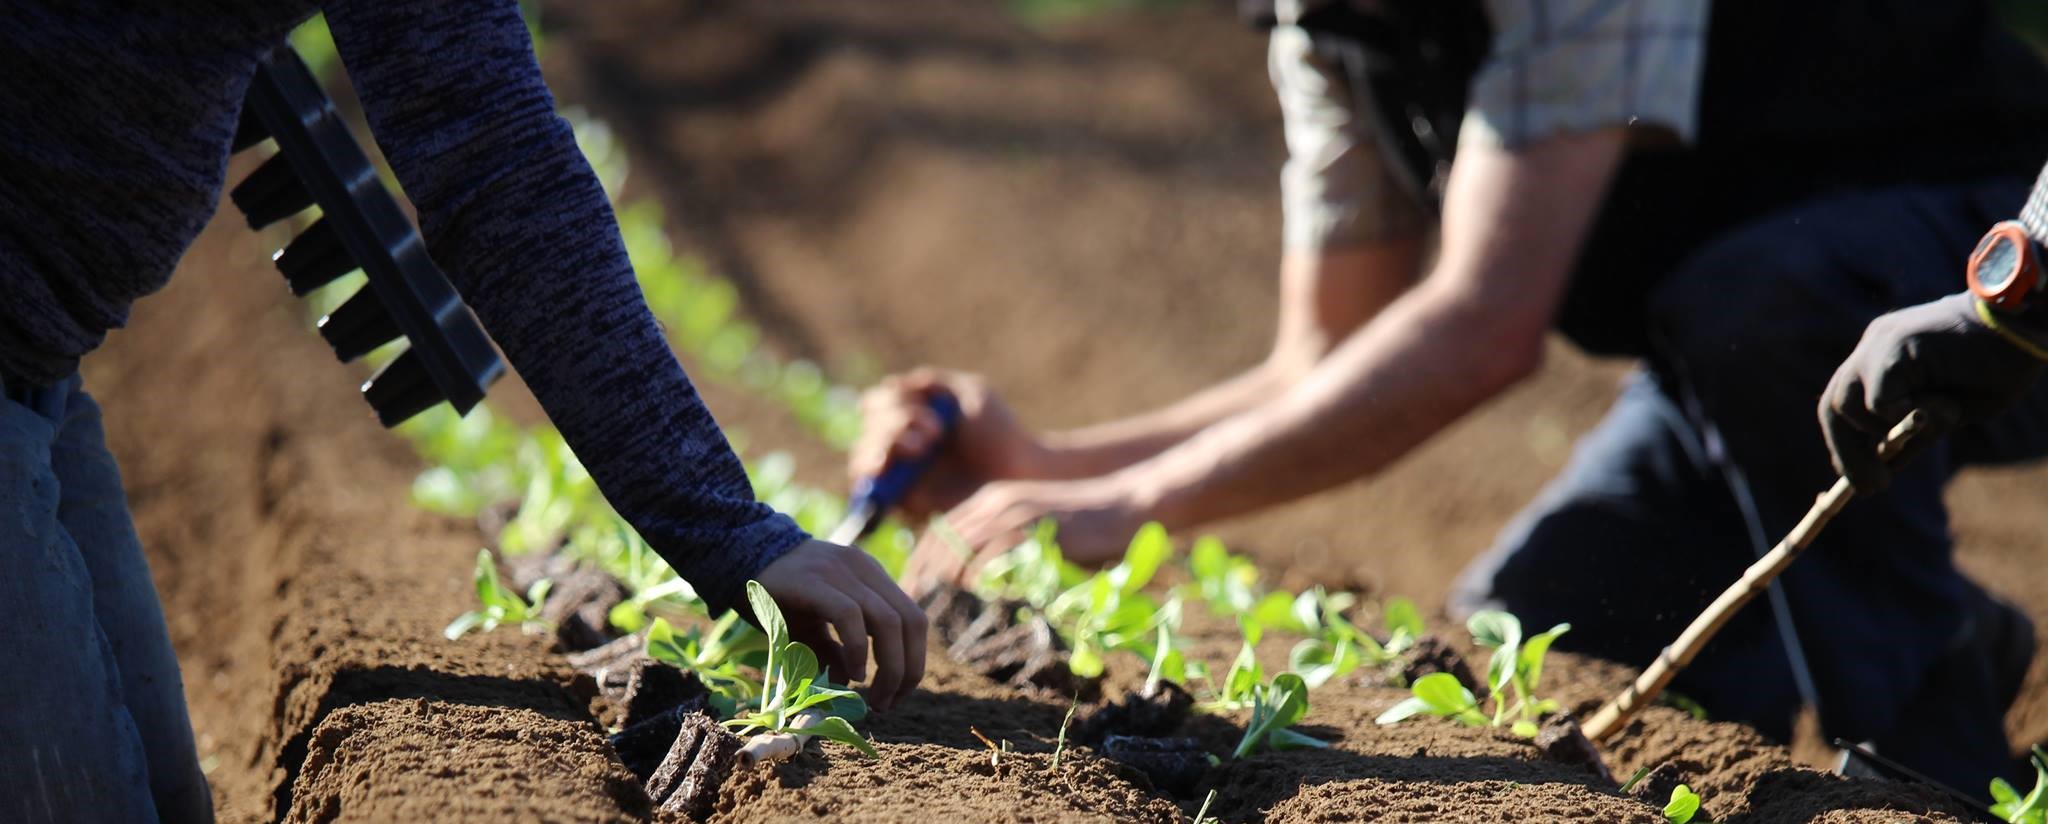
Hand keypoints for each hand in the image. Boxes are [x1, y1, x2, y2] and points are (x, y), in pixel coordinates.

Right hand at [753, 539, 927, 710]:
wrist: (734, 557)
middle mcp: (864, 570)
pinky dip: (858, 649)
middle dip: (907, 670)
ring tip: (873, 698)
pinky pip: (850, 615)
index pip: (914, 620)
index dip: (914, 662)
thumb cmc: (777, 595)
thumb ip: (835, 650)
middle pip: (910, 622)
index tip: (896, 695)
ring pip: (888, 620)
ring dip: (890, 668)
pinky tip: (853, 674)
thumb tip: (850, 682)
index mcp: (872, 577)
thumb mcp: (814, 626)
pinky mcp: (815, 580)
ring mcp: (841, 571)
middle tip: (886, 704)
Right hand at [849, 368, 1045, 517]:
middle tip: (935, 431)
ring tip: (922, 447)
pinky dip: (871, 474)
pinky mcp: (904, 503)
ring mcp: (901, 476)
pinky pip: (869, 491)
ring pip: (862, 456)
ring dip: (884, 442)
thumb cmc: (1002, 432)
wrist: (1021, 473)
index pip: (876, 404)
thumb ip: (935, 382)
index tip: (922, 405)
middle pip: (867, 428)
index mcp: (913, 417)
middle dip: (894, 422)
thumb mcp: (972, 394)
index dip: (888, 401)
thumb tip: (892, 384)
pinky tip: (886, 464)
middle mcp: (902, 446)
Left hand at [900, 477, 1147, 595]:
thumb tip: (973, 585)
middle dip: (926, 580)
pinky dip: (980, 583)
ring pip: (962, 552)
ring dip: (948, 586)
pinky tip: (977, 606)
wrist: (1126, 503)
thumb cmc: (1083, 524)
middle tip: (918, 614)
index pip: (937, 533)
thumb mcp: (1032, 526)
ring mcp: (1015, 515)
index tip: (912, 595)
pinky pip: (994, 559)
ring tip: (941, 617)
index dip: (919, 565)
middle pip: (942, 544)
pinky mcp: (1035, 529)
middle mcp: (995, 504)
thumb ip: (1003, 546)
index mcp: (989, 501)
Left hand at [1819, 292, 2043, 491]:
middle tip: (1873, 487)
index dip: (1846, 445)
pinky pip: (1880, 401)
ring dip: (1887, 433)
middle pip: (1833, 407)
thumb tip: (1881, 472)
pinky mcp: (1893, 347)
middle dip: (1848, 453)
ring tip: (1941, 422)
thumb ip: (1911, 434)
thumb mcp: (1946, 412)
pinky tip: (1946, 406)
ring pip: (1849, 406)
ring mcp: (1878, 344)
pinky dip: (1908, 417)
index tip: (1858, 480)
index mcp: (1880, 359)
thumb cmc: (1995, 367)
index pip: (1843, 406)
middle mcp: (1872, 348)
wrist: (2025, 328)